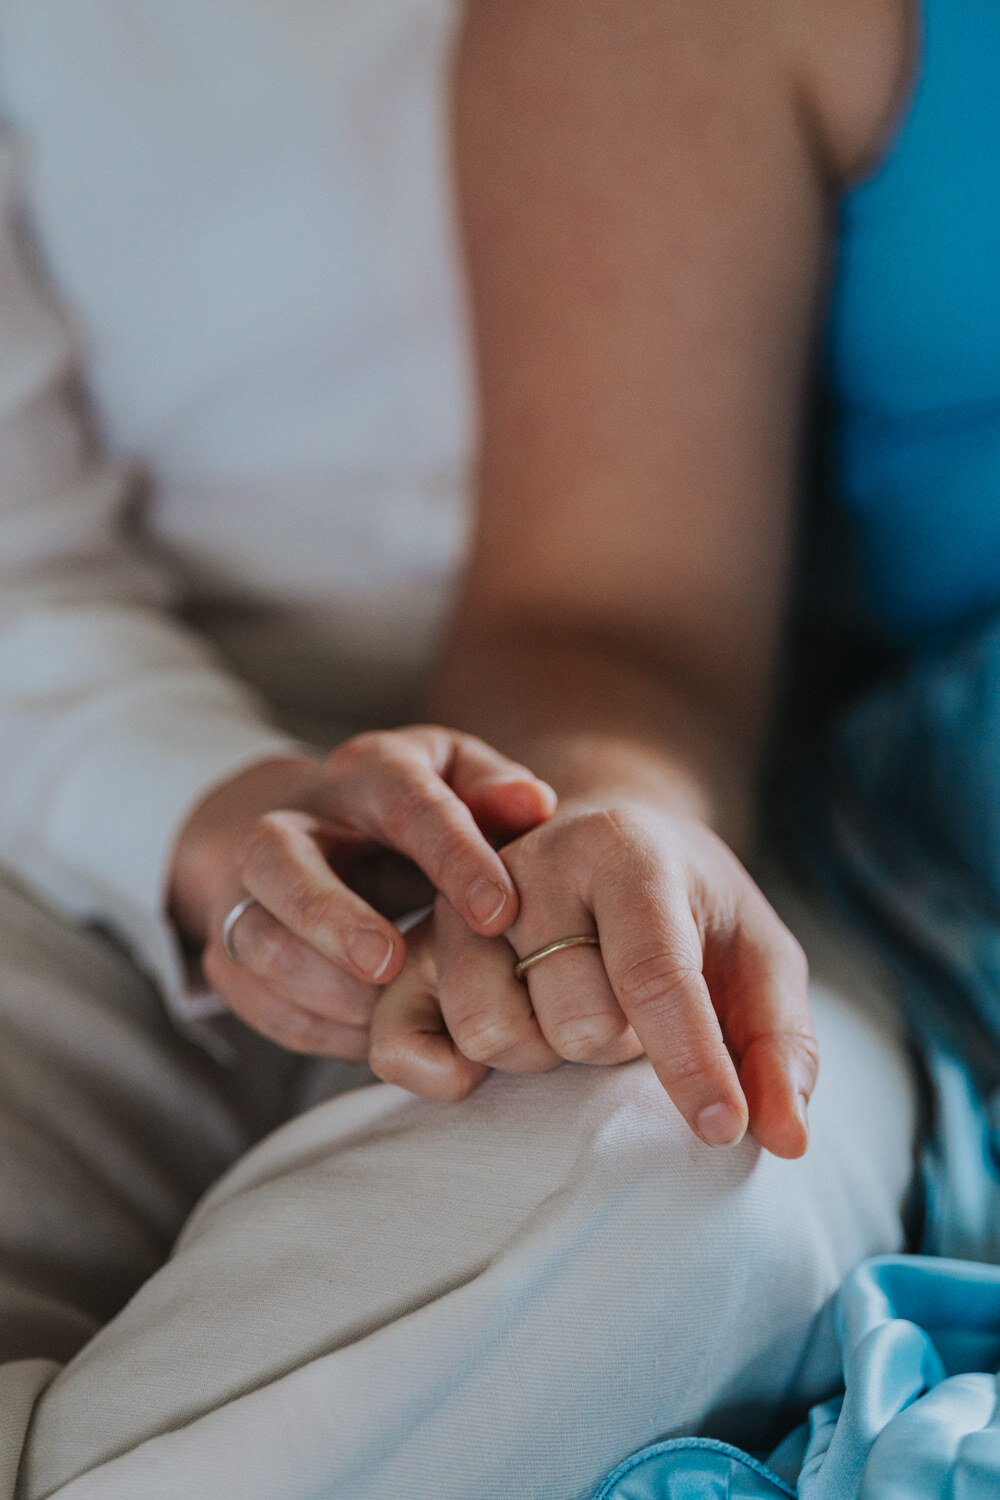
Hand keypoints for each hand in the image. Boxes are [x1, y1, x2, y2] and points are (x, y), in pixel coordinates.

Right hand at [168, 726, 555, 1055]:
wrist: (322, 834)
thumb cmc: (416, 811)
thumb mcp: (459, 777)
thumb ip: (495, 790)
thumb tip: (533, 805)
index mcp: (366, 773)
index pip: (404, 804)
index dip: (452, 857)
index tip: (499, 914)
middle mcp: (291, 824)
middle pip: (277, 861)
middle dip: (329, 916)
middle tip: (391, 964)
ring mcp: (248, 890)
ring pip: (253, 938)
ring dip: (318, 985)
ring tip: (385, 1011)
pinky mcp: (229, 948)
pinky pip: (250, 996)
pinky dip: (308, 1024)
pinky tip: (366, 1035)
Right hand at [368, 801, 815, 1157]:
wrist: (603, 846)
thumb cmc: (689, 911)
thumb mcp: (757, 956)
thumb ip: (779, 1043)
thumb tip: (785, 1139)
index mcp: (624, 850)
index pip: (653, 973)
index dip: (691, 1063)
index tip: (724, 1131)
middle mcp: (528, 866)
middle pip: (576, 1022)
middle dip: (620, 1045)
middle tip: (630, 1006)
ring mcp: (459, 907)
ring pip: (492, 1036)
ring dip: (546, 1056)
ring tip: (569, 1010)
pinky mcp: (412, 951)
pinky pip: (399, 1045)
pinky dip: (447, 1075)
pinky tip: (502, 1045)